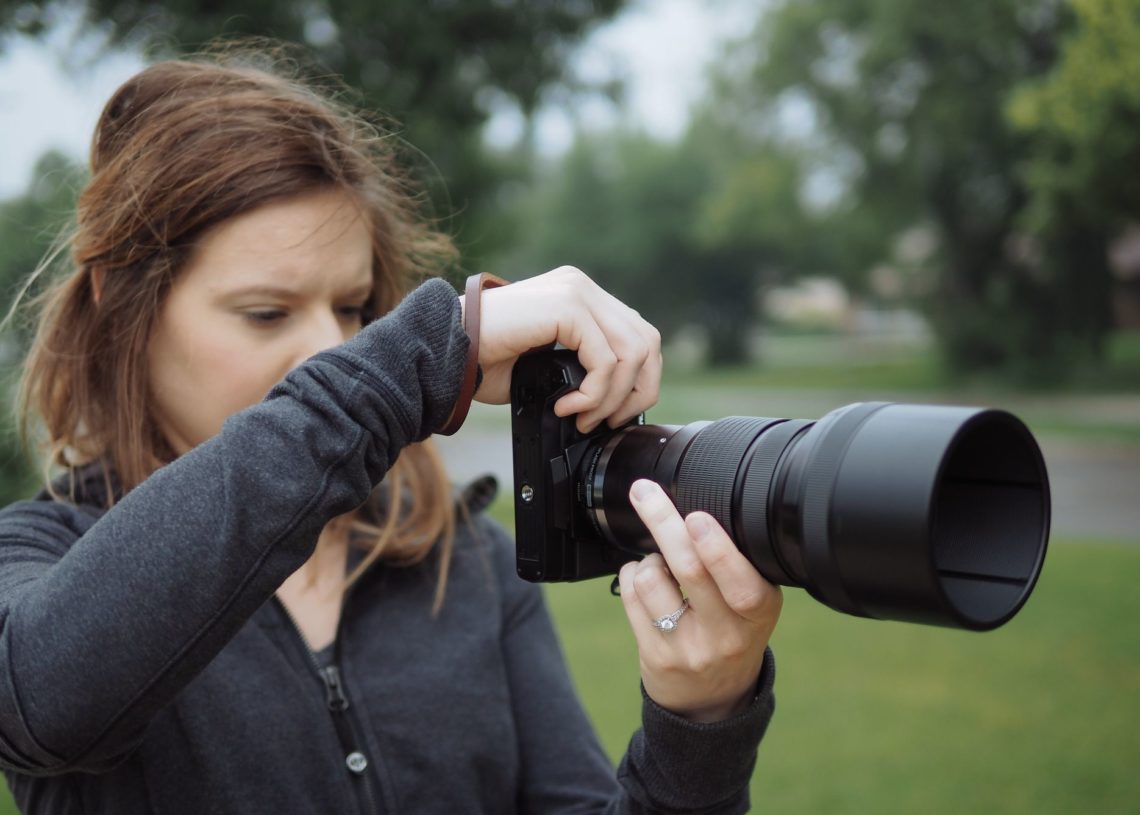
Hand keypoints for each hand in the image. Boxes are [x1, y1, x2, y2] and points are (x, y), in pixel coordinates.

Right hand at [461, 267, 660, 433]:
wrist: (445, 352)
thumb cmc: (483, 361)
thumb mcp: (546, 363)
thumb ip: (583, 366)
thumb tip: (617, 399)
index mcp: (579, 296)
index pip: (638, 334)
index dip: (638, 380)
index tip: (613, 414)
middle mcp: (581, 287)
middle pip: (647, 342)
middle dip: (636, 392)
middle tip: (606, 422)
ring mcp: (576, 291)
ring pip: (632, 353)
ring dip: (611, 398)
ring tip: (582, 418)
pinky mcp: (567, 306)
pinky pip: (605, 360)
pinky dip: (594, 394)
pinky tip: (567, 407)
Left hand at [618, 479, 781, 722]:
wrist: (712, 699)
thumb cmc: (732, 633)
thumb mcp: (752, 606)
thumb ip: (736, 567)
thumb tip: (694, 512)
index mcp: (758, 612)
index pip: (741, 583)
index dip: (717, 549)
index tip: (696, 517)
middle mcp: (726, 634)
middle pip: (689, 570)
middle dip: (664, 522)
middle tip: (645, 492)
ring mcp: (688, 648)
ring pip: (652, 579)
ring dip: (648, 556)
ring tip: (659, 562)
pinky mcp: (656, 656)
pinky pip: (632, 597)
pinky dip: (631, 574)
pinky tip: (643, 579)